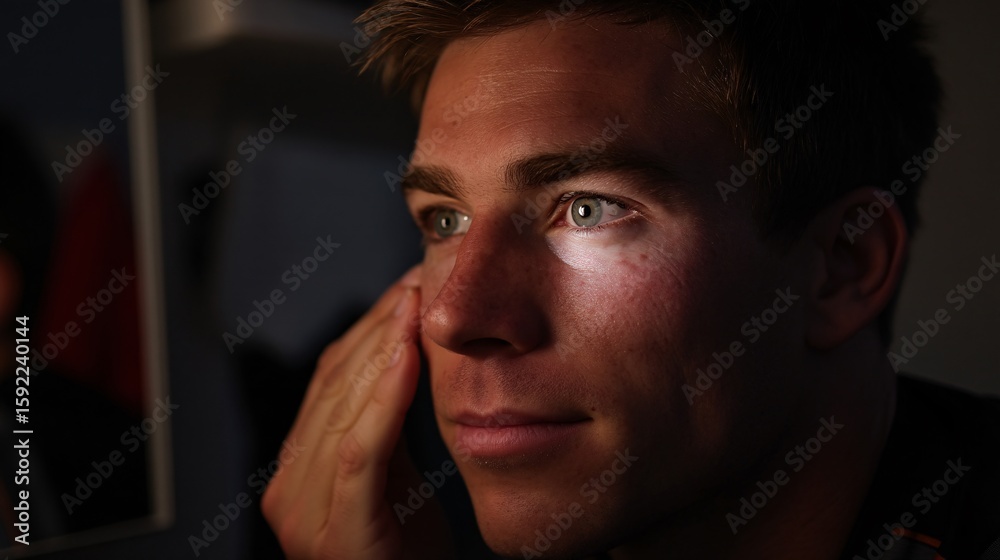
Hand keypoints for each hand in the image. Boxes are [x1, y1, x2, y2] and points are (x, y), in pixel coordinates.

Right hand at [262, 266, 452, 558]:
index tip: (406, 287)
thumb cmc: (408, 551)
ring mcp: (303, 510)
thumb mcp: (392, 476)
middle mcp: (288, 485)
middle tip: (418, 280)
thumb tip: (405, 349)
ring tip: (417, 302)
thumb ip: (385, 424)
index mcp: (297, 468)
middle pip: (335, 385)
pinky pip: (361, 450)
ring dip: (385, 347)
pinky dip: (384, 397)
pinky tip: (408, 354)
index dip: (368, 328)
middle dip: (380, 327)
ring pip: (344, 407)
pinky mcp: (336, 530)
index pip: (329, 379)